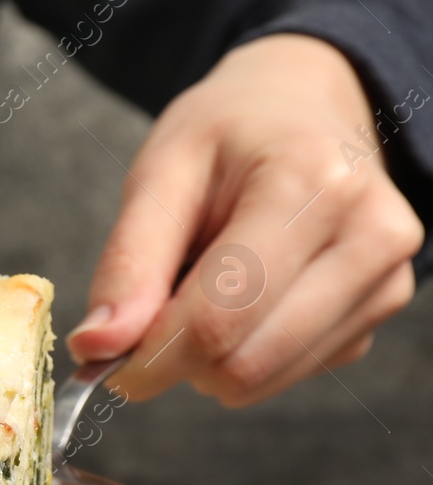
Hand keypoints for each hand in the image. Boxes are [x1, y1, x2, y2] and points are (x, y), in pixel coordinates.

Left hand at [69, 34, 423, 405]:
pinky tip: (246, 296)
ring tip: (203, 289)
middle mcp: (370, 234)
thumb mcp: (161, 174)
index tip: (101, 359)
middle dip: (176, 361)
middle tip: (146, 322)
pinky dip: (247, 352)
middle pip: (245, 360)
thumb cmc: (227, 135)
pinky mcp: (382, 306)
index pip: (218, 318)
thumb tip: (97, 346)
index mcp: (310, 184)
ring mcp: (387, 276)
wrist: (303, 104)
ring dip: (209, 361)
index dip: (149, 358)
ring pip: (266, 379)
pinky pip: (291, 371)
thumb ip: (127, 264)